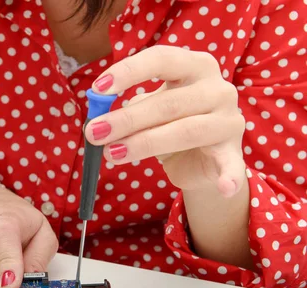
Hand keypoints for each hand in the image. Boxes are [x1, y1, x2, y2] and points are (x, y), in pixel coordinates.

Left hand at [86, 45, 245, 197]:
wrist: (201, 157)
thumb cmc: (170, 124)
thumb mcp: (149, 112)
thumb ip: (129, 110)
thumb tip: (97, 121)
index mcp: (195, 66)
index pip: (162, 59)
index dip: (129, 72)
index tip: (97, 89)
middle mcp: (218, 88)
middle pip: (168, 102)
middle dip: (126, 119)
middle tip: (94, 132)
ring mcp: (229, 120)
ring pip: (185, 131)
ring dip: (144, 144)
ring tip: (112, 153)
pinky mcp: (234, 152)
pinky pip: (233, 165)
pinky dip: (230, 177)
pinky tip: (224, 188)